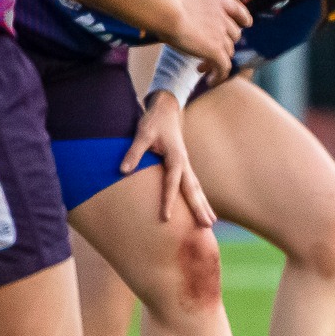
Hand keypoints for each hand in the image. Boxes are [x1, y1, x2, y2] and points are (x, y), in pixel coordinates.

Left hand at [121, 91, 214, 225]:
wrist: (167, 109)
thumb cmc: (154, 122)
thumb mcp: (142, 133)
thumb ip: (134, 152)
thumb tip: (123, 171)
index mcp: (175, 157)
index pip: (172, 183)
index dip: (169, 200)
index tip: (167, 218)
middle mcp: (184, 163)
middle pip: (193, 189)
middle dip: (200, 208)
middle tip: (207, 226)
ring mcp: (186, 165)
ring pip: (197, 189)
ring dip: (203, 205)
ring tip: (211, 223)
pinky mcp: (183, 166)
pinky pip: (193, 185)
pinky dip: (199, 198)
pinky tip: (202, 208)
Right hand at [163, 0, 250, 80]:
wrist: (166, 12)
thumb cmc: (162, 7)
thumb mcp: (179, 3)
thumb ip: (189, 11)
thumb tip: (178, 20)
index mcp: (214, 2)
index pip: (236, 9)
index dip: (242, 17)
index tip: (246, 23)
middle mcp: (221, 17)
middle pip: (232, 35)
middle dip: (222, 45)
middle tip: (205, 54)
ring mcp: (221, 34)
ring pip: (228, 52)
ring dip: (216, 61)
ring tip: (200, 68)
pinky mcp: (216, 50)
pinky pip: (224, 67)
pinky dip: (219, 76)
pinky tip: (210, 81)